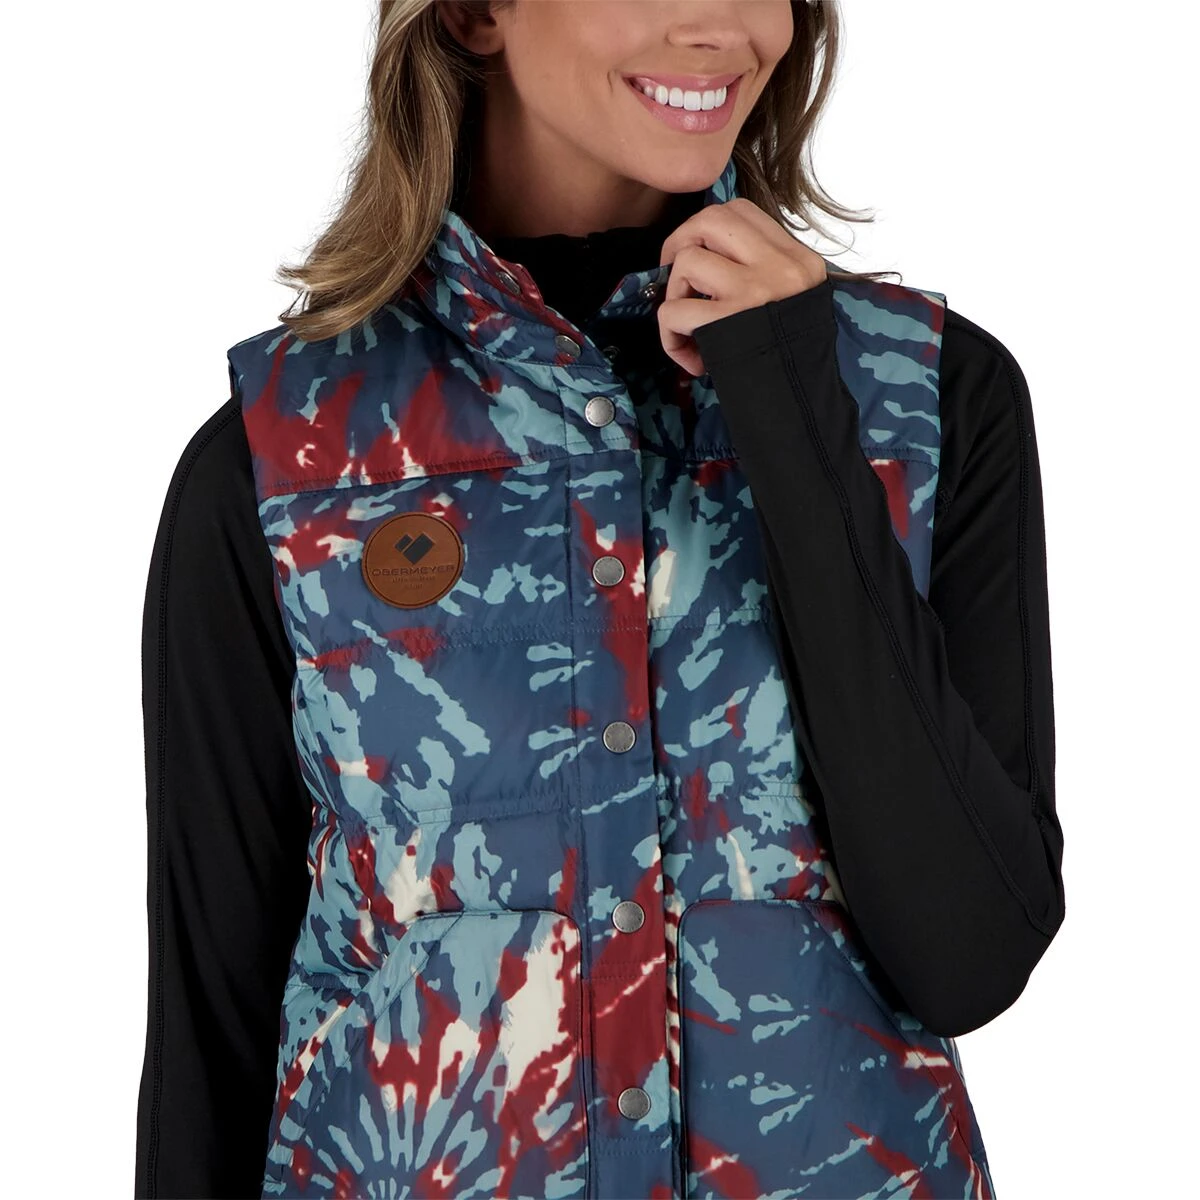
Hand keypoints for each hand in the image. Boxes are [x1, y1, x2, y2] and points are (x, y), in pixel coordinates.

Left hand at [657, 196, 827, 376]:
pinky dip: (669, 335)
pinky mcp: (727, 324)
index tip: (697, 251)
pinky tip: (688, 355)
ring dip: (674, 295)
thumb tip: (706, 252)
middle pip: (710, 220)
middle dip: (679, 243)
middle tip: (675, 275)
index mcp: (799, 260)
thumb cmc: (788, 359)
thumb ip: (761, 273)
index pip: (741, 210)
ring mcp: (754, 293)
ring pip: (686, 262)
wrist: (802, 405)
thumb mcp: (793, 304)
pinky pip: (673, 311)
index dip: (705, 226)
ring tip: (690, 324)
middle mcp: (780, 269)